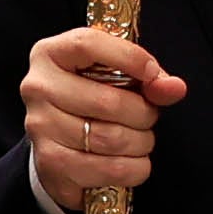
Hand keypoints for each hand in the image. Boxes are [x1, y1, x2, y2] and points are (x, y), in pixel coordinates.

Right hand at [22, 26, 182, 213]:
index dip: (128, 57)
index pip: (88, 44)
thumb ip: (148, 78)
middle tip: (147, 118)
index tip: (151, 73)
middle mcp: (38, 88)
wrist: (61, 143)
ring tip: (140, 140)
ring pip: (111, 139)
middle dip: (143, 114)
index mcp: (51, 54)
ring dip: (141, 143)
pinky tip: (131, 162)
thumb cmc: (91, 99)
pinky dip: (134, 168)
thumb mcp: (117, 77)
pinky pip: (109, 169)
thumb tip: (174, 88)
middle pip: (107, 101)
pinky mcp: (50, 164)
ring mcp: (40, 127)